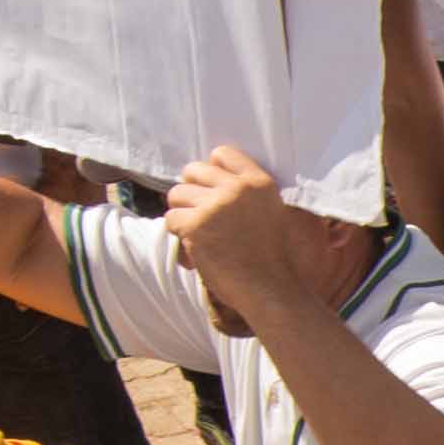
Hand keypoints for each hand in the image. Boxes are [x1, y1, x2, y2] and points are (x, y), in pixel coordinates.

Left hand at [160, 137, 335, 335]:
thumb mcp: (272, 213)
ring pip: (176, 194)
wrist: (271, 290)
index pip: (222, 154)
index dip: (211, 171)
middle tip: (198, 213)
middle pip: (193, 170)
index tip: (213, 192)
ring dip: (181, 214)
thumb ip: (247, 193)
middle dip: (190, 190)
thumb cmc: (271, 259)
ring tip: (197, 233)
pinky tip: (195, 249)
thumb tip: (210, 181)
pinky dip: (178, 235)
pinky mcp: (196, 226)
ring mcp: (215, 206)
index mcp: (259, 182)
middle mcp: (237, 188)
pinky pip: (170, 220)